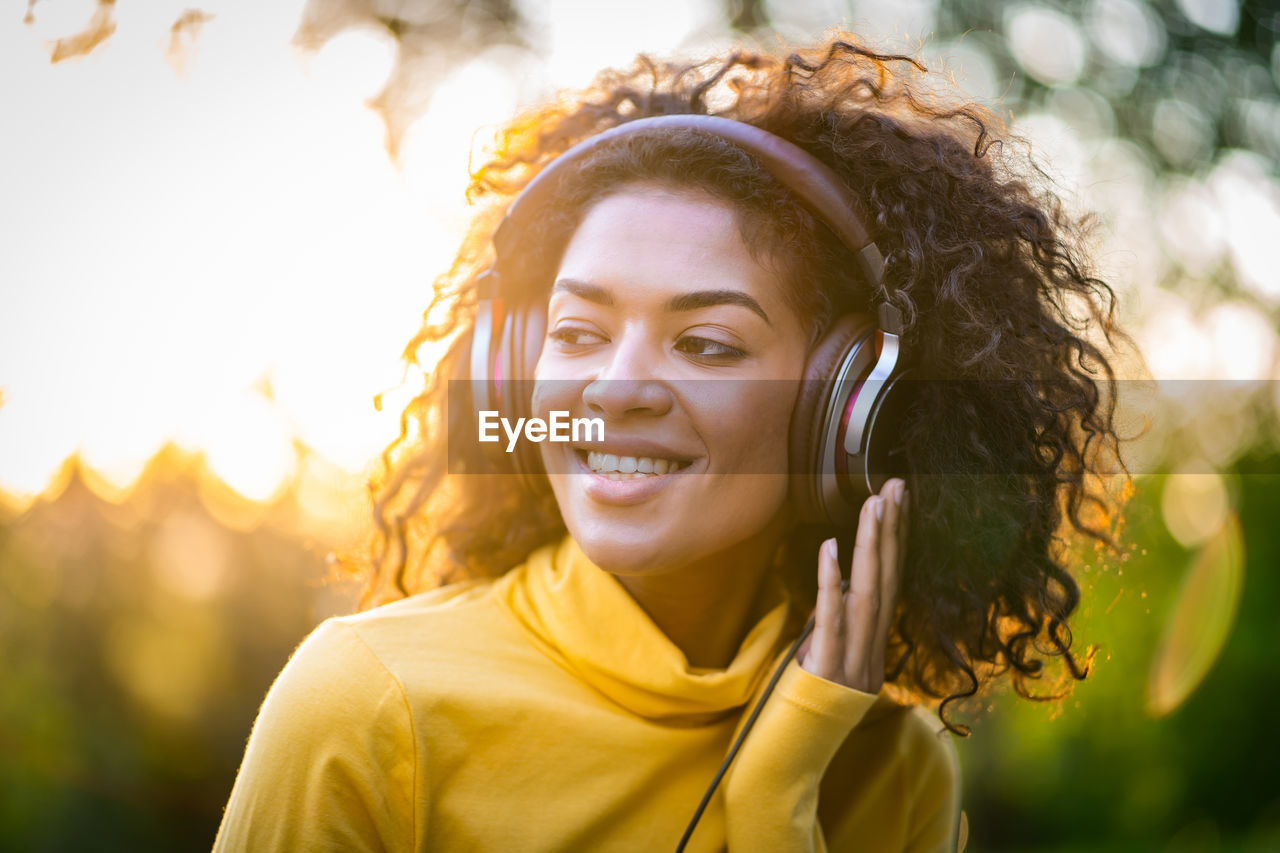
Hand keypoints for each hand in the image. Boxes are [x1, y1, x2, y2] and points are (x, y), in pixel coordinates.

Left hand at [797, 478, 907, 693]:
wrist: (790, 766)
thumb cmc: (803, 713)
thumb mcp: (825, 664)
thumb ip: (835, 628)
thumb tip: (834, 586)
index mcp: (873, 650)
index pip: (890, 585)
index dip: (897, 542)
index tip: (899, 500)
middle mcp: (870, 654)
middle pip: (886, 582)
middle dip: (892, 531)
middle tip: (895, 485)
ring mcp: (850, 664)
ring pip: (867, 595)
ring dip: (871, 546)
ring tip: (873, 504)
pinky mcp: (824, 672)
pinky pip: (830, 621)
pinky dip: (831, 583)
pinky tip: (830, 548)